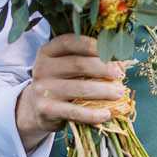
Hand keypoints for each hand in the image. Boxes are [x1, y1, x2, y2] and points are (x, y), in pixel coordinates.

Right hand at [14, 35, 127, 149]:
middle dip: (103, 68)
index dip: (93, 45)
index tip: (113, 52)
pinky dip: (93, 114)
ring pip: (79, 88)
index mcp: (48, 51)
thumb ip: (88, 59)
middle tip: (120, 75)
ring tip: (119, 93)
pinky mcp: (46, 110)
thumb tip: (121, 62)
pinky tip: (106, 114)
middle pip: (78, 64)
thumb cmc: (60, 82)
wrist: (35, 108)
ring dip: (103, 91)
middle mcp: (42, 68)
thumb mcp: (67, 66)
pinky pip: (74, 111)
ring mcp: (43, 89)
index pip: (71, 42)